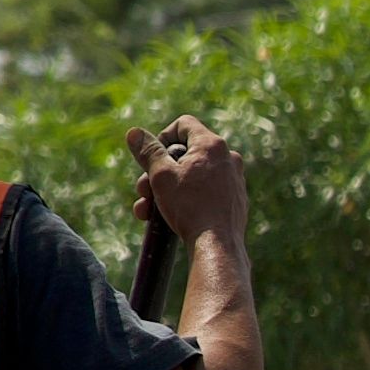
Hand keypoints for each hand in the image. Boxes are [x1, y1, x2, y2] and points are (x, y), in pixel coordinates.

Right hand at [131, 117, 248, 255]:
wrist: (217, 244)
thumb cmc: (189, 207)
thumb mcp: (161, 175)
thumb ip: (148, 151)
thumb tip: (135, 133)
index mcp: (212, 145)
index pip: (183, 125)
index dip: (163, 137)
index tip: (152, 157)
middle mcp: (228, 158)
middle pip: (185, 154)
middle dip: (158, 172)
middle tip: (143, 190)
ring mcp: (234, 179)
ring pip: (192, 176)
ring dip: (166, 189)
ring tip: (147, 209)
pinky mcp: (235, 199)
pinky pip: (205, 191)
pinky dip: (185, 199)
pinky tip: (166, 217)